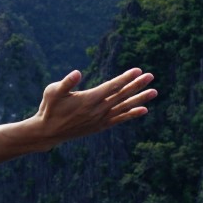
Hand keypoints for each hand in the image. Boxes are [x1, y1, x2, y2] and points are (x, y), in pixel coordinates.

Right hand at [30, 66, 156, 146]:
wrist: (48, 132)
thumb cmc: (50, 108)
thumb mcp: (52, 91)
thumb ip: (66, 82)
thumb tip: (77, 73)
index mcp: (89, 99)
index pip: (112, 86)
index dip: (125, 78)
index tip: (137, 70)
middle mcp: (98, 110)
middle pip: (122, 95)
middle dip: (137, 85)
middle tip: (151, 76)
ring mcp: (100, 119)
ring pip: (124, 107)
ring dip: (140, 99)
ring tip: (154, 92)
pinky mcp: (100, 126)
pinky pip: (120, 118)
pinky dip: (132, 114)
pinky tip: (143, 109)